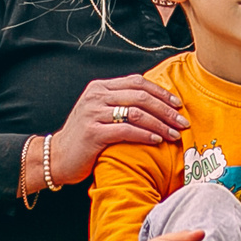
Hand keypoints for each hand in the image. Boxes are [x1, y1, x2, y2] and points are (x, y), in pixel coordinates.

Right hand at [48, 74, 187, 185]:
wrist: (57, 158)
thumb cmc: (84, 138)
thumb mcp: (100, 112)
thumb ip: (120, 103)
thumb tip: (156, 104)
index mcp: (100, 87)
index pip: (137, 82)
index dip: (160, 92)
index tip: (178, 104)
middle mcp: (96, 97)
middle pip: (140, 97)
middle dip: (166, 109)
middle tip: (183, 121)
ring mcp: (93, 114)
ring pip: (136, 113)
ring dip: (160, 124)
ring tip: (175, 134)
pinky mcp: (93, 133)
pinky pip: (127, 131)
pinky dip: (145, 135)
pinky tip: (158, 141)